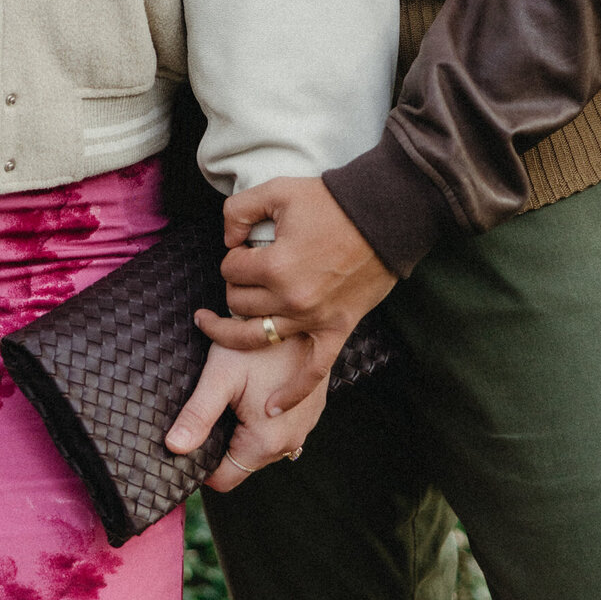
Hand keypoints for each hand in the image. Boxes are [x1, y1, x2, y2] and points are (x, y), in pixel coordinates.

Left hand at [163, 334, 329, 491]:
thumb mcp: (220, 376)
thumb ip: (197, 414)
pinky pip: (276, 427)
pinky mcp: (309, 411)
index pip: (225, 478)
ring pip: (259, 444)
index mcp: (268, 442)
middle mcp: (291, 441)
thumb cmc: (259, 343)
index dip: (201, 463)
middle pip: (242, 461)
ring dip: (242, 427)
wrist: (299, 313)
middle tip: (211, 403)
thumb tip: (173, 447)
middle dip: (222, 440)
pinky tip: (253, 387)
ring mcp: (304, 426)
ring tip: (233, 392)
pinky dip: (261, 416)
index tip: (191, 434)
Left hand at [193, 175, 395, 416]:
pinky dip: (292, 393)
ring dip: (236, 328)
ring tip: (216, 323)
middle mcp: (291, 299)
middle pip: (239, 303)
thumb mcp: (277, 191)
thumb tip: (226, 237)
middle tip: (246, 272)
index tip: (244, 248)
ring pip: (259, 336)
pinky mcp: (337, 329)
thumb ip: (239, 211)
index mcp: (275, 266)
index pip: (230, 270)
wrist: (384, 216)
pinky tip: (272, 408)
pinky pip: (313, 371)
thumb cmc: (331, 201)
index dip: (232, 257)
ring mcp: (314, 319)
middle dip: (236, 285)